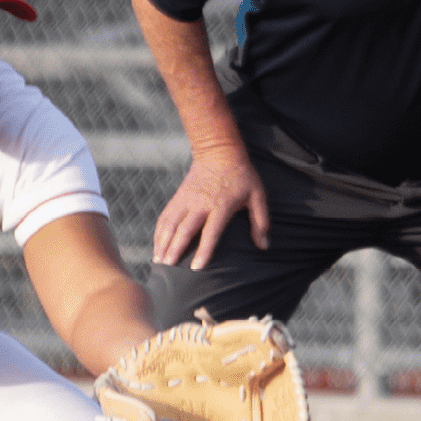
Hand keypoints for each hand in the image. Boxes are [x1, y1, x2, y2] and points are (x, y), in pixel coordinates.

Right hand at [152, 144, 270, 269]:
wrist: (218, 151)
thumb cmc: (241, 176)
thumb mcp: (257, 195)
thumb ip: (261, 221)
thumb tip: (264, 246)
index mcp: (221, 206)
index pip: (211, 232)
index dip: (203, 250)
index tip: (195, 268)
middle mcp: (200, 204)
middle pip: (184, 230)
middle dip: (175, 250)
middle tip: (168, 269)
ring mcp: (186, 200)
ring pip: (170, 225)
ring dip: (162, 244)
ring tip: (158, 262)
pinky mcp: (177, 198)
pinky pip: (164, 217)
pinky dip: (159, 233)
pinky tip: (157, 246)